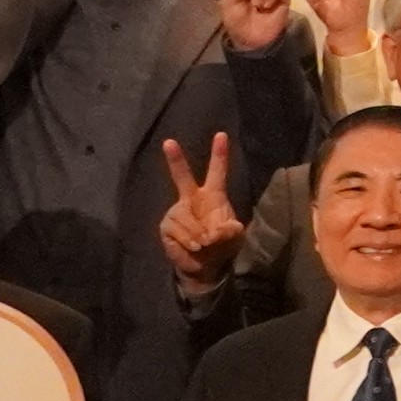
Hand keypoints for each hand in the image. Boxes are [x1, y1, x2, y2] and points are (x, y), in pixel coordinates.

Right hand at [155, 134, 245, 288]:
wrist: (205, 266)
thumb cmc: (222, 246)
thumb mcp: (234, 238)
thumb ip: (230, 232)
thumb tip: (215, 231)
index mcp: (213, 196)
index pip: (217, 172)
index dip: (219, 155)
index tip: (221, 135)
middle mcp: (192, 199)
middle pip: (182, 177)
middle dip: (176, 160)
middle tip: (169, 142)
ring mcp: (177, 211)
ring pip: (185, 216)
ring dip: (197, 234)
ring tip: (204, 244)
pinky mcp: (167, 225)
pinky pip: (178, 230)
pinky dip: (189, 240)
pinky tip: (194, 247)